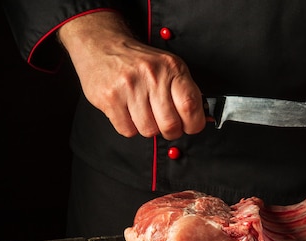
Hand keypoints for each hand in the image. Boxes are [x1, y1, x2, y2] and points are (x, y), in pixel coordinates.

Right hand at [58, 11, 205, 138]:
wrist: (102, 45)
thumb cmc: (140, 62)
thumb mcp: (169, 68)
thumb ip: (186, 92)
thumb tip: (203, 119)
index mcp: (171, 68)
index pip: (190, 105)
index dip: (194, 124)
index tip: (190, 125)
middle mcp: (151, 76)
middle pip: (170, 125)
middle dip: (170, 131)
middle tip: (166, 124)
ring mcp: (129, 87)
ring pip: (148, 131)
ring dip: (148, 128)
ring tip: (144, 113)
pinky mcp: (110, 98)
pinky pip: (127, 130)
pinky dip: (130, 127)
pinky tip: (128, 112)